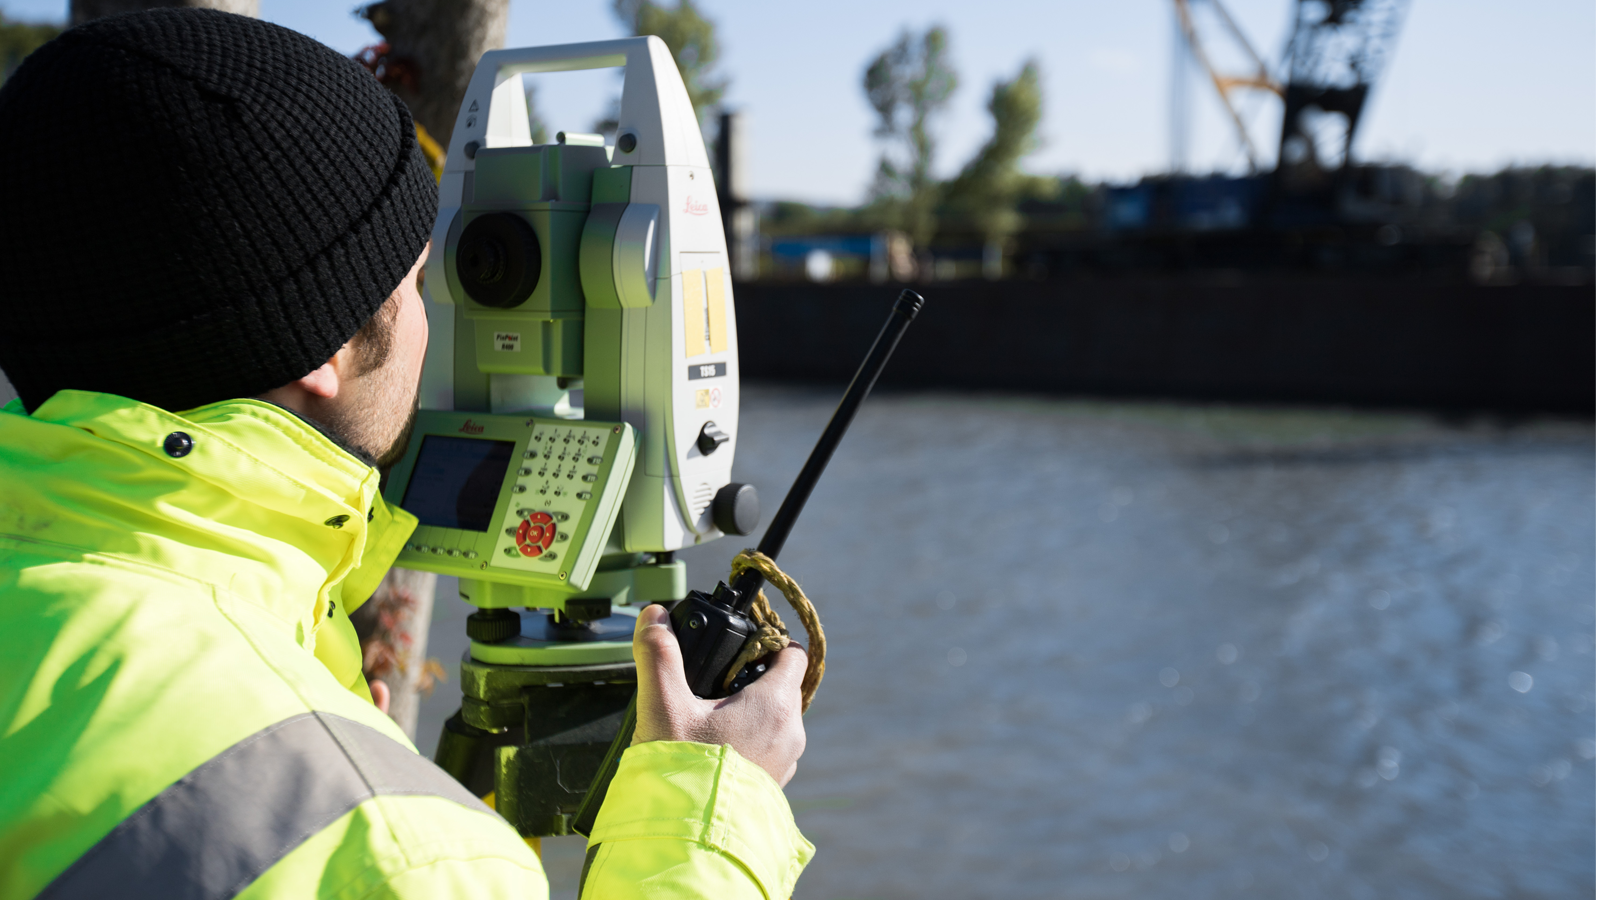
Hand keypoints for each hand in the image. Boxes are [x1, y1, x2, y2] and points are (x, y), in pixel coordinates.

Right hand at [631, 603, 807, 786]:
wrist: (692, 838)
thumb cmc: (684, 769)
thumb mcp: (665, 706)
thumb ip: (659, 656)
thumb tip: (653, 616)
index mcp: (775, 704)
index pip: (792, 653)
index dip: (767, 641)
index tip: (738, 644)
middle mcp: (790, 731)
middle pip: (781, 684)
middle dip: (750, 676)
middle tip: (711, 680)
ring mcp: (785, 760)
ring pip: (774, 718)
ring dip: (747, 710)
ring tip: (707, 716)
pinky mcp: (773, 784)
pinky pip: (768, 747)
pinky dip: (747, 738)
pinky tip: (713, 746)